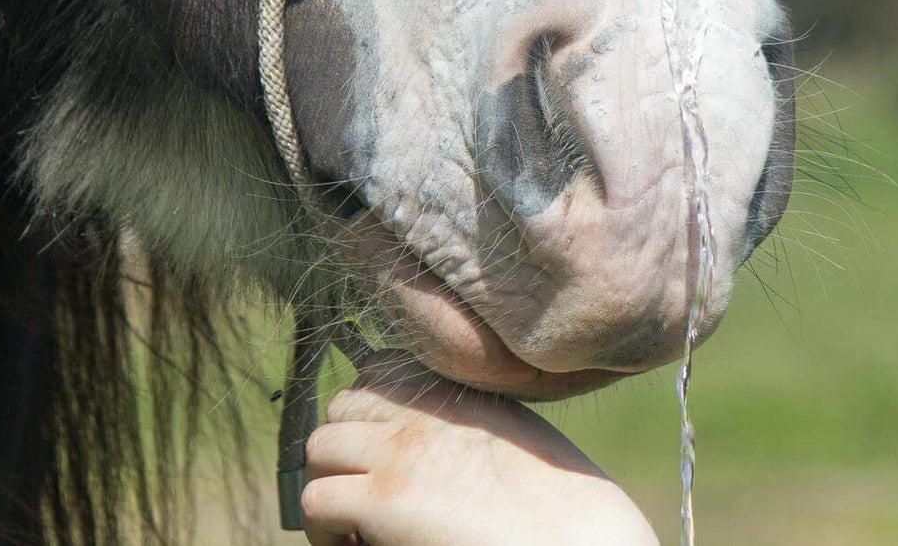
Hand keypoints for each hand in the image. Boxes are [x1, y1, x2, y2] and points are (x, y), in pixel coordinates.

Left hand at [301, 358, 657, 545]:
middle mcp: (424, 406)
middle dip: (346, 447)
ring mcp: (399, 449)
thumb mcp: (513, 432)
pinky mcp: (384, 499)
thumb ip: (462, 422)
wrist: (582, 539)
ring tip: (355, 523)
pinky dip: (326, 529)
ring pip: (318, 448)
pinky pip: (316, 501)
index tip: (383, 451)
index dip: (371, 413)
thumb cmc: (563, 504)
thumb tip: (425, 445)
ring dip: (331, 484)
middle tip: (365, 491)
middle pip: (342, 405)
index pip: (379, 369)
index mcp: (459, 386)